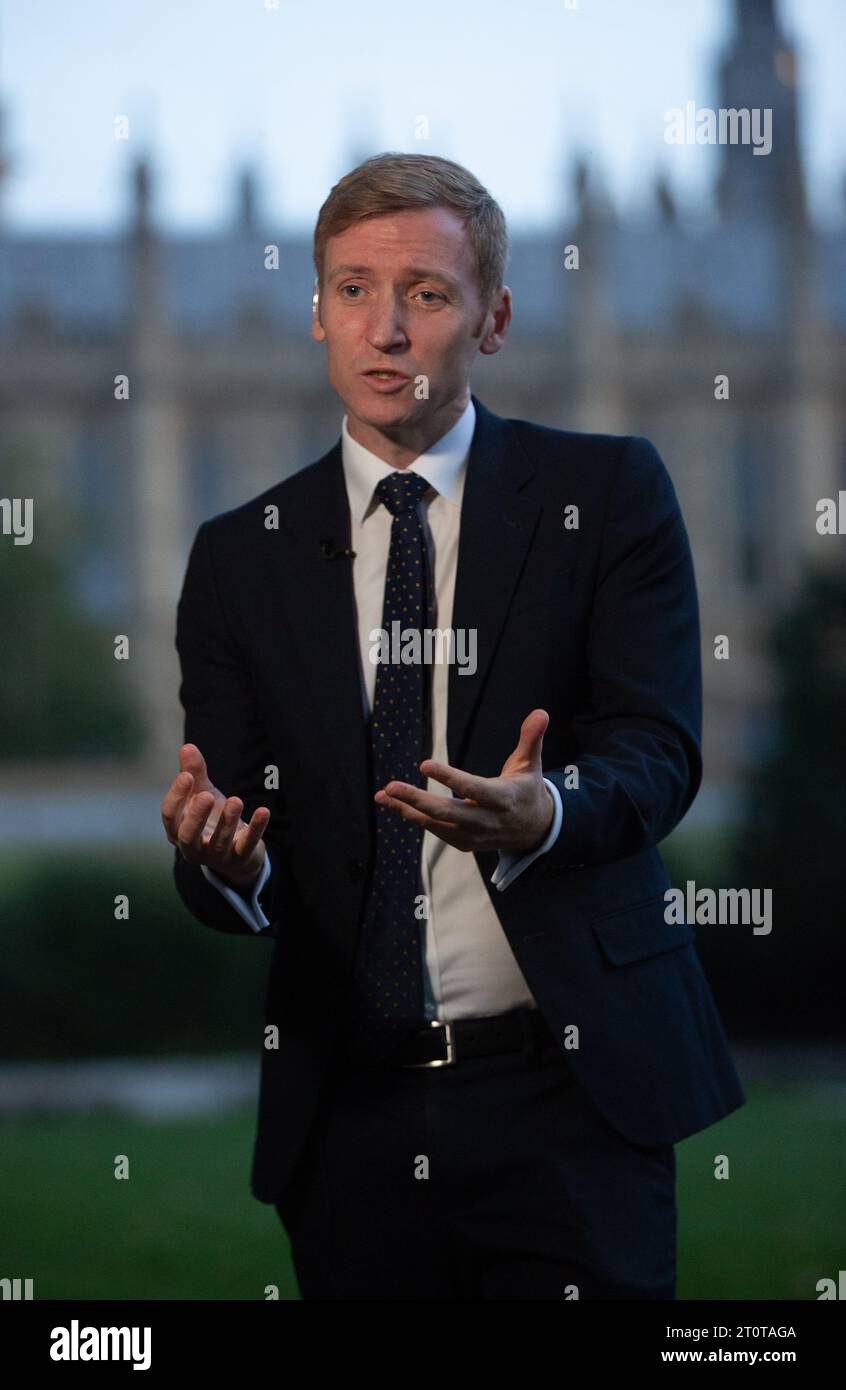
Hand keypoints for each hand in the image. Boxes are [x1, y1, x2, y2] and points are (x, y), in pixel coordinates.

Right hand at [161, 743, 270, 890]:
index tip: (187, 776)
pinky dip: (256, 829)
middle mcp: (192, 848)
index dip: (177, 796)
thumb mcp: (203, 794)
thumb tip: (187, 747)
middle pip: (188, 836)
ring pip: (219, 843)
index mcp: (177, 830)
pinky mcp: (239, 859)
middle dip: (197, 817)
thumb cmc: (213, 818)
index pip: (170, 816)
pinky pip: (247, 846)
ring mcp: (216, 857)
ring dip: (228, 821)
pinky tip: (264, 811)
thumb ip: (195, 773)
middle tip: (207, 796)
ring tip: (236, 800)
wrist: (236, 850)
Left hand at [375, 708, 554, 853]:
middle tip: (391, 786)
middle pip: (447, 812)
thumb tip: (541, 712)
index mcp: (502, 798)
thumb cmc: (526, 789)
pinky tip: (397, 806)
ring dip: (407, 810)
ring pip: (436, 824)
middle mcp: (486, 820)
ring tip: (383, 796)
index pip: (472, 788)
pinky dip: (415, 819)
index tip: (424, 765)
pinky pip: (436, 831)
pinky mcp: (465, 843)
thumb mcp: (531, 764)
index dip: (449, 778)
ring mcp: (474, 835)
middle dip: (416, 799)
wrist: (534, 829)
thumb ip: (531, 738)